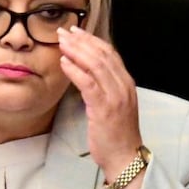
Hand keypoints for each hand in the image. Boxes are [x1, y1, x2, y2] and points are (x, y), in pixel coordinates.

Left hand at [56, 26, 143, 188]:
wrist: (124, 157)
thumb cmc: (116, 133)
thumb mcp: (115, 105)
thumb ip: (105, 87)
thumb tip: (86, 71)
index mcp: (126, 83)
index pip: (110, 53)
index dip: (92, 40)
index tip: (76, 32)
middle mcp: (123, 86)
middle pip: (102, 55)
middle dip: (82, 41)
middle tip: (64, 32)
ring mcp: (115, 97)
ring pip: (96, 65)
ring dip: (76, 51)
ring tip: (61, 43)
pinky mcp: (104, 108)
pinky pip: (88, 83)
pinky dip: (75, 70)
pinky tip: (64, 63)